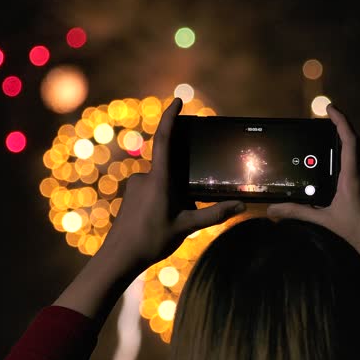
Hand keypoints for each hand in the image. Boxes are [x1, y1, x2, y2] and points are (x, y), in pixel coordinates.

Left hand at [99, 97, 245, 268]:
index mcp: (159, 179)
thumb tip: (241, 206)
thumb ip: (214, 214)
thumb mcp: (186, 227)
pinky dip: (164, 202)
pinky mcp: (131, 196)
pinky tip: (164, 223)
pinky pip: (154, 191)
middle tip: (186, 207)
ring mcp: (136, 186)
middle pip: (171, 169)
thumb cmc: (150, 241)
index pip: (165, 140)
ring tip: (174, 222)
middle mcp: (145, 177)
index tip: (178, 100)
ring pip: (163, 183)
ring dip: (174, 197)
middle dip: (183, 185)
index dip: (170, 118)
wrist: (118, 258)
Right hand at [267, 104, 359, 251]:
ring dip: (336, 152)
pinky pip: (352, 172)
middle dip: (336, 131)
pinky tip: (328, 178)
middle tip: (319, 123)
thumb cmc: (355, 231)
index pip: (350, 141)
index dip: (341, 121)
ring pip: (351, 160)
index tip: (330, 108)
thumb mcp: (323, 220)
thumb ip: (297, 212)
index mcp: (352, 177)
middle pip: (350, 145)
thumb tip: (273, 209)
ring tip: (318, 149)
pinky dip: (340, 168)